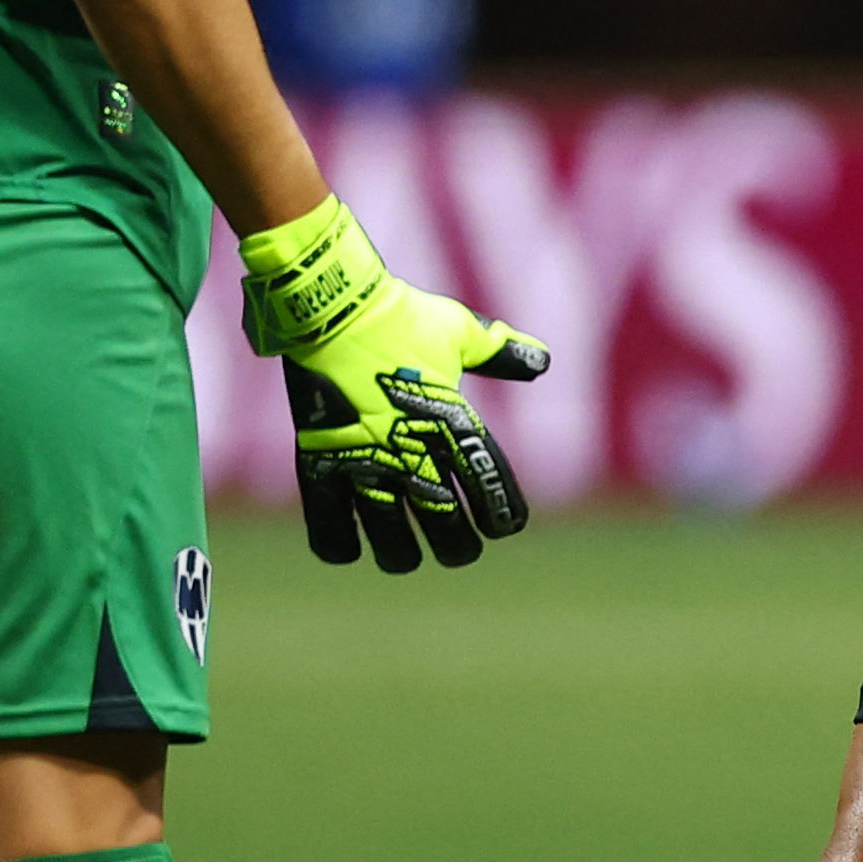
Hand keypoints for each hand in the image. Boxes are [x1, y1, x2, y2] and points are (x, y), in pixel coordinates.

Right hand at [239, 198, 550, 572]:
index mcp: (449, 422)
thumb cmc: (401, 315)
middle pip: (444, 527)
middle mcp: (410, 452)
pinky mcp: (320, 463)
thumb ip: (500, 352)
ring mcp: (362, 463)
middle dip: (457, 547)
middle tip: (459, 550)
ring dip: (402, 555)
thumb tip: (542, 361)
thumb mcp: (459, 331)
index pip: (489, 486)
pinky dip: (340, 545)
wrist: (332, 304)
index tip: (505, 527)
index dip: (502, 514)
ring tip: (406, 557)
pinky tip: (351, 547)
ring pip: (389, 541)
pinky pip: (329, 528)